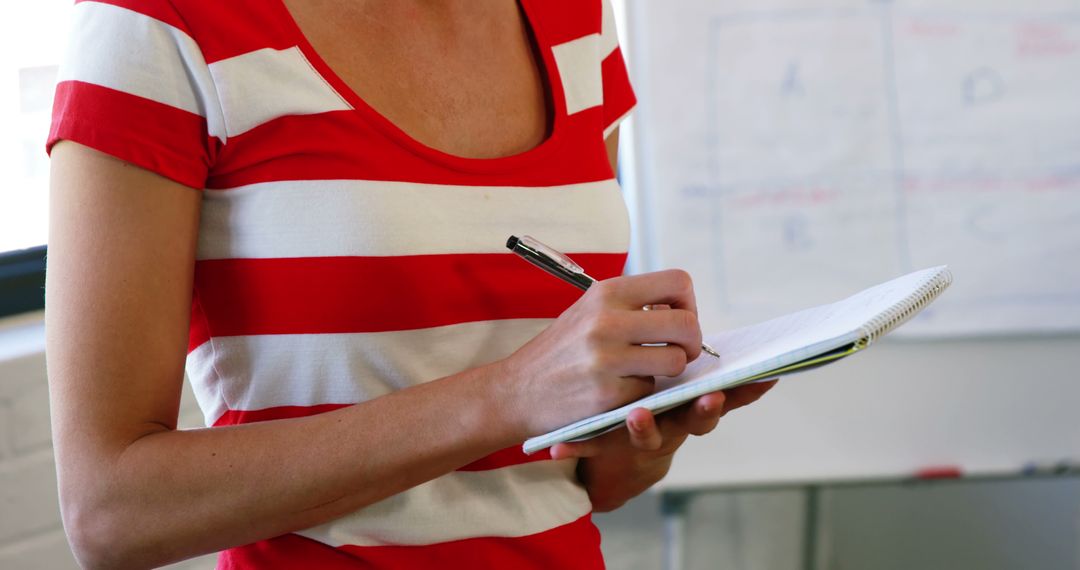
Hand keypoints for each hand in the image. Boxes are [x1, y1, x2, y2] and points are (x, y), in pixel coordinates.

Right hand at [500, 270, 702, 438]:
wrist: (516, 390)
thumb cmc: (562, 350)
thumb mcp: (589, 311)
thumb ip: (631, 305)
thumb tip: (681, 308)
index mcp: (607, 292)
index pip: (677, 283)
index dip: (688, 304)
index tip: (678, 321)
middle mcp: (607, 320)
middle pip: (686, 324)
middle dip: (692, 343)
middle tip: (680, 353)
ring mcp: (606, 358)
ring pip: (676, 361)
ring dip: (669, 371)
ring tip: (647, 372)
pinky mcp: (606, 395)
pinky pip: (650, 391)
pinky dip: (641, 394)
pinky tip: (619, 391)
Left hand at [554, 380, 776, 510]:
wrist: (610, 456)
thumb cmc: (650, 409)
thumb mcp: (679, 391)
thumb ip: (697, 365)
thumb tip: (735, 338)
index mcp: (690, 406)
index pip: (722, 397)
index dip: (740, 390)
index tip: (758, 377)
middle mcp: (672, 425)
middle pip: (696, 420)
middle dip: (703, 409)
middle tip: (709, 397)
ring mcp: (639, 438)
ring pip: (648, 436)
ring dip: (645, 427)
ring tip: (639, 416)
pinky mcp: (604, 447)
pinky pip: (591, 448)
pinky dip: (578, 450)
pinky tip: (561, 450)